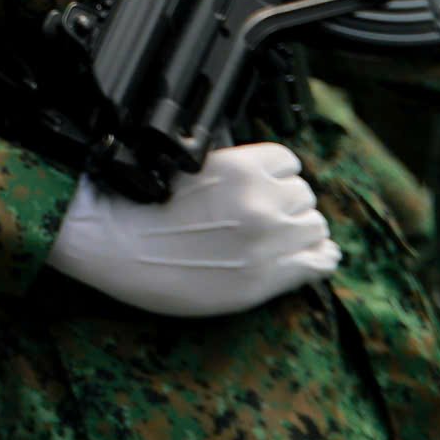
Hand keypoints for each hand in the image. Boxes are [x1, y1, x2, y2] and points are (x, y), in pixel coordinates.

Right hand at [45, 141, 339, 317]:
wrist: (117, 247)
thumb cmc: (143, 204)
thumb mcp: (188, 166)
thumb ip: (231, 167)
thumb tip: (260, 171)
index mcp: (241, 167)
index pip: (288, 162)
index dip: (273, 176)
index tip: (258, 188)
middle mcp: (261, 201)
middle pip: (303, 195)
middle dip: (284, 205)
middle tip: (257, 218)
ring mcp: (269, 240)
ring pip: (315, 226)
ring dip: (297, 232)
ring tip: (271, 240)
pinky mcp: (270, 277)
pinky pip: (321, 262)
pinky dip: (317, 258)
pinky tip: (305, 258)